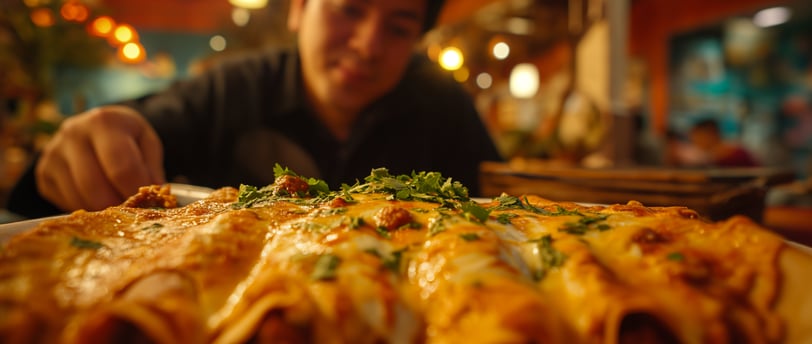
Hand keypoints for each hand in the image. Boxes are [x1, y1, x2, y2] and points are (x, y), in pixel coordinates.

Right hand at [36, 106, 165, 211]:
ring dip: (102, 211)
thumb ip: (152, 168)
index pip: (122, 167)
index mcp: (103, 122)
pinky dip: (86, 209)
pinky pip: (66, 203)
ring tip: (118, 204)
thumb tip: (154, 196)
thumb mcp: (147, 143)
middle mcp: (72, 134)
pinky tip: (98, 199)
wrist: (95, 129)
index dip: (137, 191)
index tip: (148, 201)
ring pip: (79, 199)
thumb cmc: (126, 137)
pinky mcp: (43, 174)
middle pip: (95, 187)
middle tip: (132, 210)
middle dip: (118, 206)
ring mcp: (53, 154)